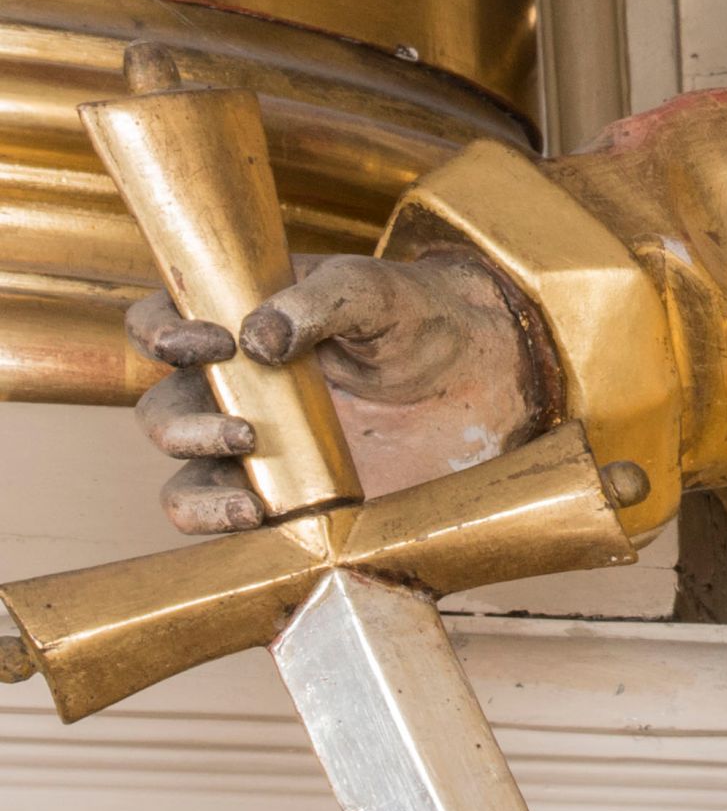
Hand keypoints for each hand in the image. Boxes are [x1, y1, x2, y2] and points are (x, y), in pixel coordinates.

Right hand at [130, 252, 547, 531]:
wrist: (482, 377)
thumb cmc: (419, 317)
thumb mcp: (375, 290)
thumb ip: (320, 299)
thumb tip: (258, 337)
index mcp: (240, 322)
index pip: (162, 323)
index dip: (161, 332)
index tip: (211, 343)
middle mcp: (233, 387)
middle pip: (162, 411)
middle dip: (182, 423)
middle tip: (246, 426)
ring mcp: (253, 447)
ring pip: (182, 476)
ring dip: (198, 483)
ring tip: (252, 477)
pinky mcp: (281, 493)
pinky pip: (221, 516)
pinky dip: (219, 519)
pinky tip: (258, 512)